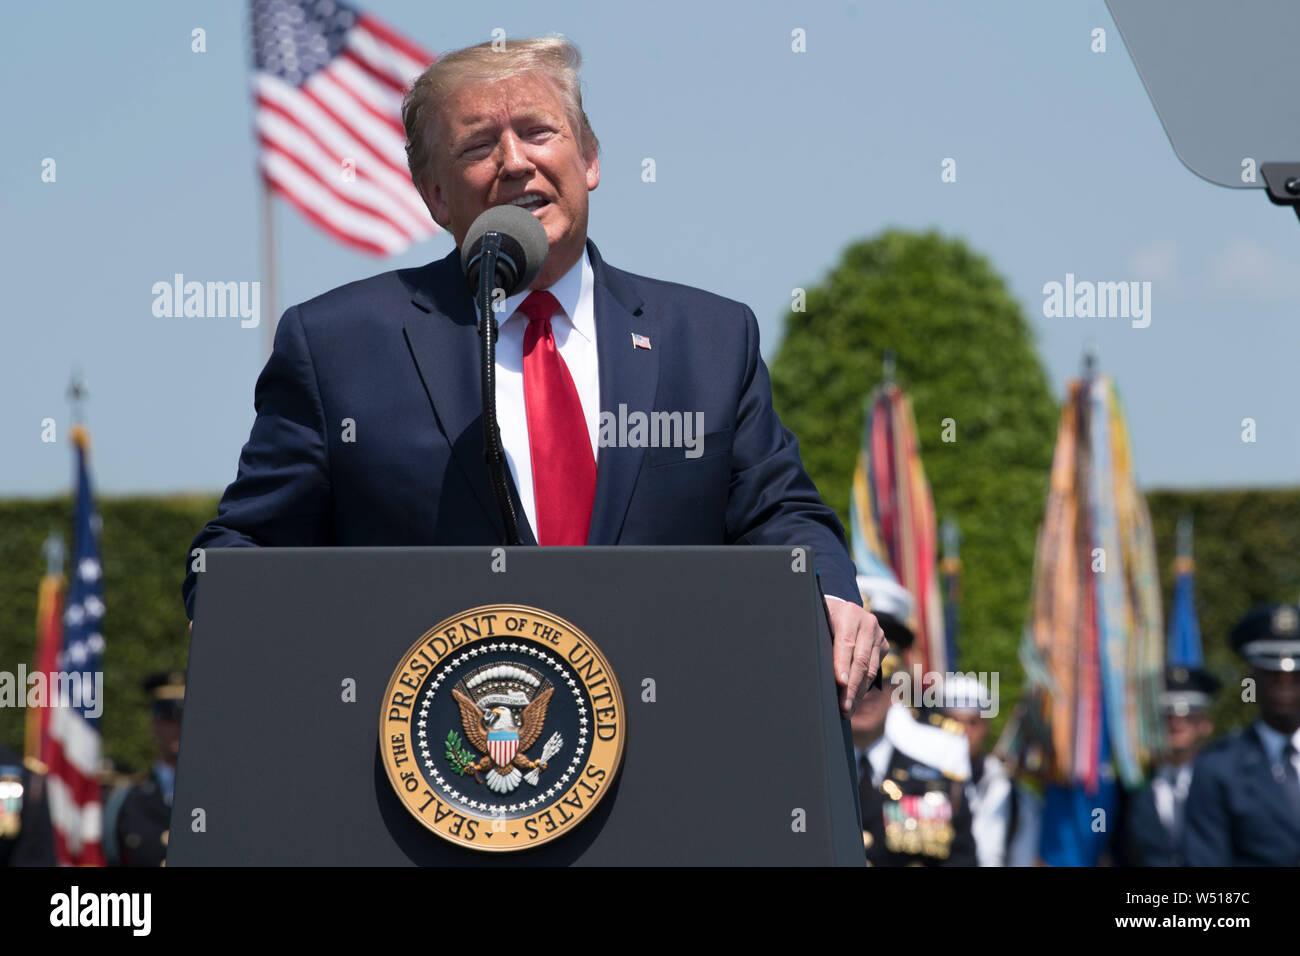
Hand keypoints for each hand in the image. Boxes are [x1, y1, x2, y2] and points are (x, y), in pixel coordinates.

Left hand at [825, 597, 886, 717]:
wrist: (842, 609)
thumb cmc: (822, 618)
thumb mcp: (817, 620)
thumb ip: (816, 638)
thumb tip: (805, 663)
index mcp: (848, 614)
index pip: (846, 643)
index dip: (842, 664)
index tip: (839, 683)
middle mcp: (867, 623)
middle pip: (860, 660)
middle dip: (851, 687)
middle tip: (843, 708)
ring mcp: (878, 634)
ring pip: (870, 669)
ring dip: (858, 692)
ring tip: (848, 710)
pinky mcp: (884, 645)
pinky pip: (875, 671)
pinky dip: (864, 687)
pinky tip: (855, 700)